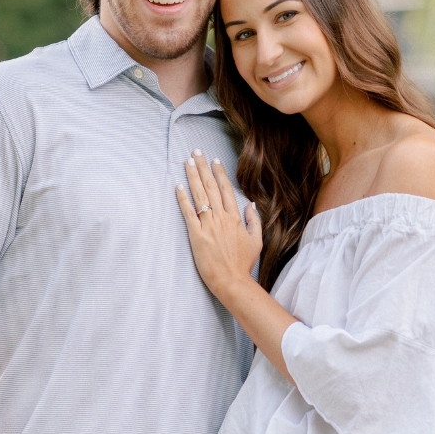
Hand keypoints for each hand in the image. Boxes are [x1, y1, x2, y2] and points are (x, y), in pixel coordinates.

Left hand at [177, 151, 261, 300]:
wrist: (232, 281)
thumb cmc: (243, 263)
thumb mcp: (256, 241)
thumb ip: (254, 220)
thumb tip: (251, 204)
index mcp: (235, 217)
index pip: (225, 189)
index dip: (219, 173)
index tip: (214, 160)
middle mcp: (221, 218)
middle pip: (210, 187)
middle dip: (203, 167)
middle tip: (197, 152)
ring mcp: (208, 226)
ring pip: (199, 195)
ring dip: (193, 176)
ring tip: (187, 162)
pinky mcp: (196, 235)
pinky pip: (188, 213)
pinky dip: (183, 199)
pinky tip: (178, 186)